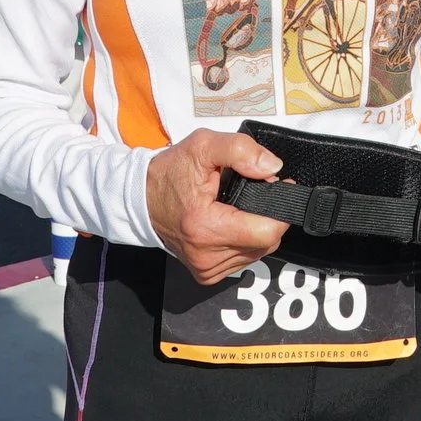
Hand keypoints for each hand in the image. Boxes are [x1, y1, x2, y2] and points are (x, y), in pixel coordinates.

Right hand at [147, 128, 288, 285]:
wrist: (141, 198)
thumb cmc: (170, 173)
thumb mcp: (203, 146)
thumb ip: (241, 151)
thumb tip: (271, 167)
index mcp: (206, 227)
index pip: (267, 231)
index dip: (279, 206)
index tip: (276, 186)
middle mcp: (206, 255)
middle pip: (267, 242)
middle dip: (268, 215)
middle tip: (251, 192)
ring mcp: (206, 268)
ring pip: (258, 253)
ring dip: (257, 229)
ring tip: (236, 207)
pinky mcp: (206, 274)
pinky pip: (243, 259)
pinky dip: (245, 241)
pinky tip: (231, 223)